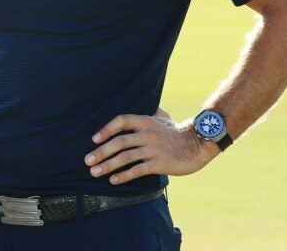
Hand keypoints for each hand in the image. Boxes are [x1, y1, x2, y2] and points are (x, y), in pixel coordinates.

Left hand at [84, 108, 218, 184]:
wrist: (198, 145)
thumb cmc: (177, 132)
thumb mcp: (162, 118)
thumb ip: (148, 113)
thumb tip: (138, 105)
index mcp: (146, 121)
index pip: (121, 121)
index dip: (106, 129)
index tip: (94, 139)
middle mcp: (148, 134)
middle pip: (119, 142)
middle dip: (101, 152)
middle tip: (88, 160)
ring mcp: (153, 149)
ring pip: (126, 157)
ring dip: (108, 165)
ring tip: (95, 172)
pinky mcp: (159, 164)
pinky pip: (138, 170)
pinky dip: (124, 175)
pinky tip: (113, 180)